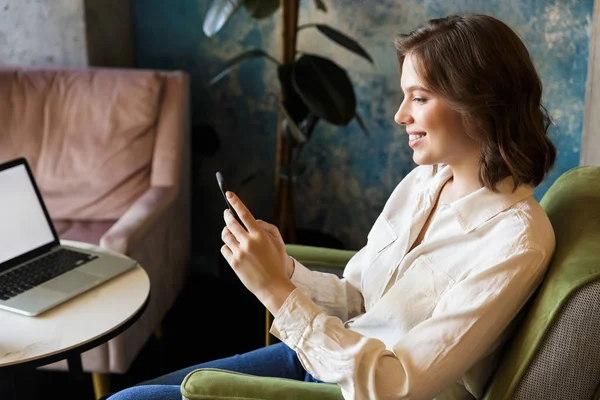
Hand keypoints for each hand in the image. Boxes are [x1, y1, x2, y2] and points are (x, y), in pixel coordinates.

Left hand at [220, 191, 295, 314]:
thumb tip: (253, 221)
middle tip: (226, 213)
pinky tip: (233, 248)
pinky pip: (224, 249)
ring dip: (226, 231)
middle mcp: (248, 242)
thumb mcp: (278, 244)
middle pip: (231, 223)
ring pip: (225, 235)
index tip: (229, 194)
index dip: (236, 202)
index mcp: (260, 236)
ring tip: (230, 232)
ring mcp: (239, 253)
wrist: (272, 286)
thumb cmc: (277, 264)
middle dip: (227, 215)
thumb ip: (267, 229)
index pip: (245, 214)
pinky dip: (227, 246)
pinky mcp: (233, 263)